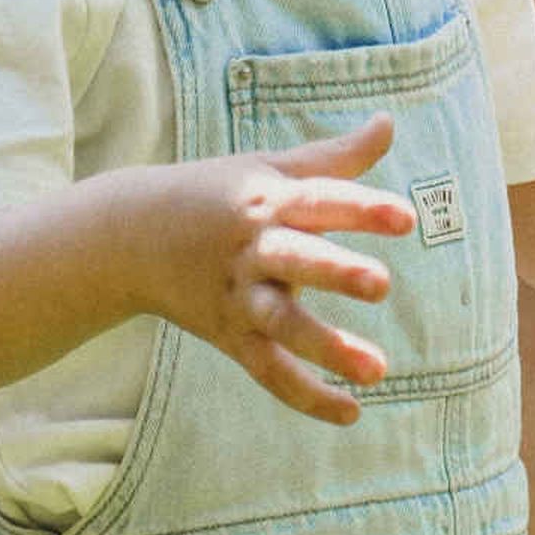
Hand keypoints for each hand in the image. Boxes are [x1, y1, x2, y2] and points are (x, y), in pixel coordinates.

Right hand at [140, 115, 410, 425]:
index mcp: (266, 202)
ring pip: (283, 326)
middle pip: (297, 261)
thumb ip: (332, 157)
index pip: (319, 202)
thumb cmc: (214, 195)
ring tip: (379, 371)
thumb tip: (388, 122)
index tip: (406, 219)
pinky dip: (306, 395)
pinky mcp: (230, 336)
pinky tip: (350, 411)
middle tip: (382, 285)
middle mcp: (253, 250)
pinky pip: (268, 371)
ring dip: (328, 348)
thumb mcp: (267, 169)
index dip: (362, 210)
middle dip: (336, 273)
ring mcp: (239, 297)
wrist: (127, 236)